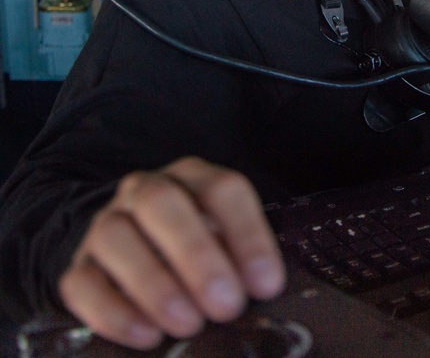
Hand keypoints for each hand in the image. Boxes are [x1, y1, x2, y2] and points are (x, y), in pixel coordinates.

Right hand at [59, 157, 285, 349]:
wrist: (140, 249)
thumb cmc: (201, 247)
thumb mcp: (229, 243)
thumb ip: (244, 259)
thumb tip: (263, 289)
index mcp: (194, 178)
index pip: (222, 190)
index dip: (248, 237)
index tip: (266, 284)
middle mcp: (145, 190)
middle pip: (162, 204)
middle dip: (197, 256)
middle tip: (226, 306)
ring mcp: (105, 224)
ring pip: (115, 238)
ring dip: (155, 285)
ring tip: (189, 325)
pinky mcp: (79, 266)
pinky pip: (81, 285)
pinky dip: (113, 313)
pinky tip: (147, 335)